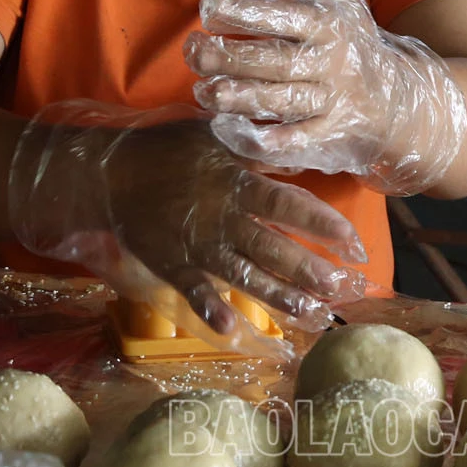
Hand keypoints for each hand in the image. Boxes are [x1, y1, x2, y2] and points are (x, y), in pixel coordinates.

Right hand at [8, 102, 366, 339]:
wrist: (109, 173)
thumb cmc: (168, 149)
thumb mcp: (215, 137)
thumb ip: (257, 150)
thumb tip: (299, 155)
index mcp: (238, 185)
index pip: (292, 207)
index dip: (327, 228)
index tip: (356, 246)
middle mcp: (224, 220)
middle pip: (277, 250)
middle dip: (314, 273)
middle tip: (348, 292)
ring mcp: (199, 247)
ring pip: (247, 277)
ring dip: (282, 299)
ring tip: (314, 317)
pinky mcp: (174, 266)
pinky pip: (196, 292)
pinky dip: (212, 311)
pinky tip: (234, 330)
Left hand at [183, 0, 466, 194]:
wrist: (397, 103)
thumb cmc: (351, 42)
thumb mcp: (339, 1)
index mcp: (330, 24)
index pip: (287, 14)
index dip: (246, 11)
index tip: (209, 8)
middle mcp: (331, 64)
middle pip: (277, 62)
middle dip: (230, 58)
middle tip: (192, 51)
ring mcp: (329, 104)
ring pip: (280, 103)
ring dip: (237, 98)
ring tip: (202, 90)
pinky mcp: (325, 139)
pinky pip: (289, 144)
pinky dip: (256, 140)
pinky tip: (224, 128)